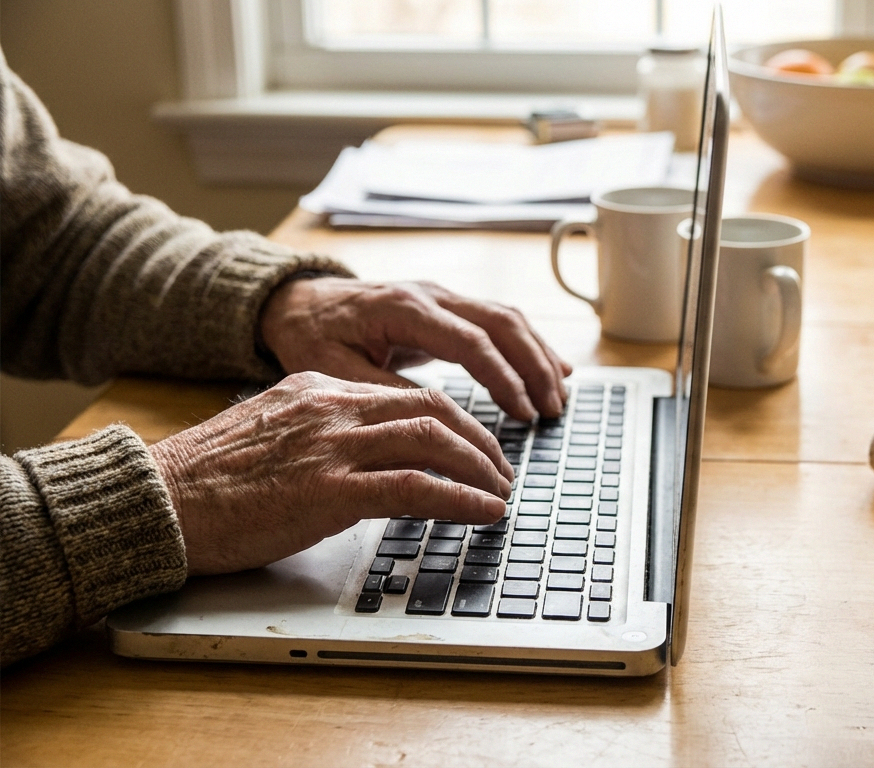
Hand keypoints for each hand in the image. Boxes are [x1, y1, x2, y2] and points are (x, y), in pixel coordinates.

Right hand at [149, 372, 513, 575]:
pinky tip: (485, 512)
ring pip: (433, 440)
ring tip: (502, 492)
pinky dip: (461, 498)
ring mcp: (331, 446)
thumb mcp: (271, 437)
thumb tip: (363, 458)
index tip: (474, 446)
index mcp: (318, 390)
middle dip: (478, 440)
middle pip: (432, 410)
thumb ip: (319, 435)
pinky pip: (416, 486)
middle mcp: (331, 408)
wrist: (155, 503)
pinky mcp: (328, 490)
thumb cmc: (206, 483)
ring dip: (480, 468)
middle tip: (501, 470)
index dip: (452, 422)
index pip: (405, 396)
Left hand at [260, 278, 571, 419]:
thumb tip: (435, 421)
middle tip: (553, 410)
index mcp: (403, 308)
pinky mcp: (448, 307)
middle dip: (534, 367)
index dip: (502, 377)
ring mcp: (443, 296)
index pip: (470, 340)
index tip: (523, 413)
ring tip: (559, 398)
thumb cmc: (311, 337)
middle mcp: (431, 294)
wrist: (297, 303)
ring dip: (539, 357)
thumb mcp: (335, 372)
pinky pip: (500, 322)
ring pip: (508, 318)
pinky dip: (529, 347)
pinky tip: (553, 370)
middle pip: (502, 322)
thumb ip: (385, 392)